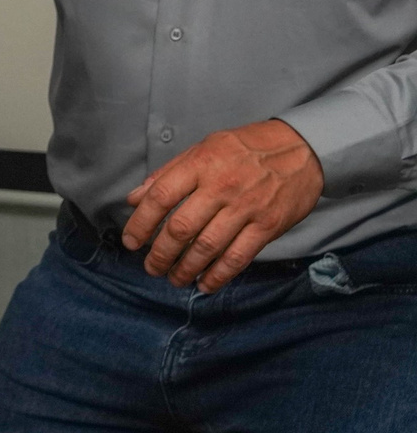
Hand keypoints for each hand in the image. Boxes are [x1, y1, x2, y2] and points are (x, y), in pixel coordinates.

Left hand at [122, 119, 324, 290]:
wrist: (301, 150)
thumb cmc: (245, 148)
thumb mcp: (203, 148)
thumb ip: (167, 174)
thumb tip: (134, 198)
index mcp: (200, 165)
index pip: (160, 197)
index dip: (141, 222)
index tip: (131, 242)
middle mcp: (221, 188)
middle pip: (181, 228)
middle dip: (160, 254)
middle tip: (151, 267)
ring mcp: (246, 209)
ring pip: (208, 247)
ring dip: (186, 268)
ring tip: (174, 279)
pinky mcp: (268, 226)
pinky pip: (239, 256)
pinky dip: (219, 275)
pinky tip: (206, 284)